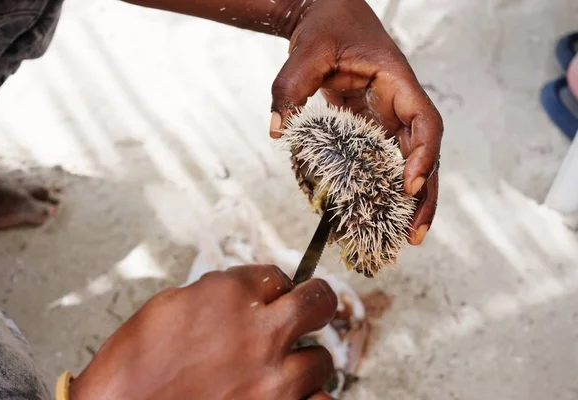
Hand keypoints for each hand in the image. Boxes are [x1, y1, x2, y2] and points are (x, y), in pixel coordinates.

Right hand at [69, 265, 337, 399]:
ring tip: (285, 370)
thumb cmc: (134, 367)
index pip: (278, 276)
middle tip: (307, 314)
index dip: (275, 288)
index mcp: (230, 295)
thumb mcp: (170, 307)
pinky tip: (293, 397)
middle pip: (319, 301)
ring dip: (306, 362)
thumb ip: (216, 296)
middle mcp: (260, 332)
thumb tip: (243, 294)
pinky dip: (310, 399)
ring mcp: (274, 378)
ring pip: (323, 358)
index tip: (272, 297)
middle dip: (315, 304)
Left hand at [269, 0, 442, 244]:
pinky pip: (384, 159)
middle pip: (425, 152)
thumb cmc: (326, 24)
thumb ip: (290, 87)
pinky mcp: (372, 125)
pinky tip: (377, 212)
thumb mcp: (306, 51)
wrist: (326, 13)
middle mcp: (399, 102)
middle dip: (425, 194)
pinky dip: (384, 186)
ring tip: (405, 236)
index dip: (424, 154)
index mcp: (397, 81)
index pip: (424, 120)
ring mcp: (388, 116)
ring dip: (410, 199)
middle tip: (415, 234)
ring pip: (408, 161)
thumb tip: (277, 130)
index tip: (411, 185)